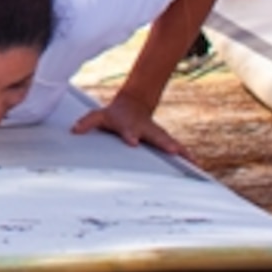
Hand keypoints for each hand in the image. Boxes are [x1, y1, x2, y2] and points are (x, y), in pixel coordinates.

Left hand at [73, 92, 189, 160]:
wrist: (133, 104)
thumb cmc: (115, 115)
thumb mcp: (99, 116)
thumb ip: (87, 122)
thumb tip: (74, 130)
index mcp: (130, 126)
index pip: (129, 131)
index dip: (130, 136)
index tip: (133, 141)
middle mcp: (146, 130)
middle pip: (156, 137)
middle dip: (164, 143)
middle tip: (174, 150)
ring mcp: (157, 135)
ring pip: (171, 143)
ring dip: (182, 152)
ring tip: (193, 163)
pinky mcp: (164, 140)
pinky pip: (177, 150)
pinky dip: (187, 158)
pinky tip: (197, 167)